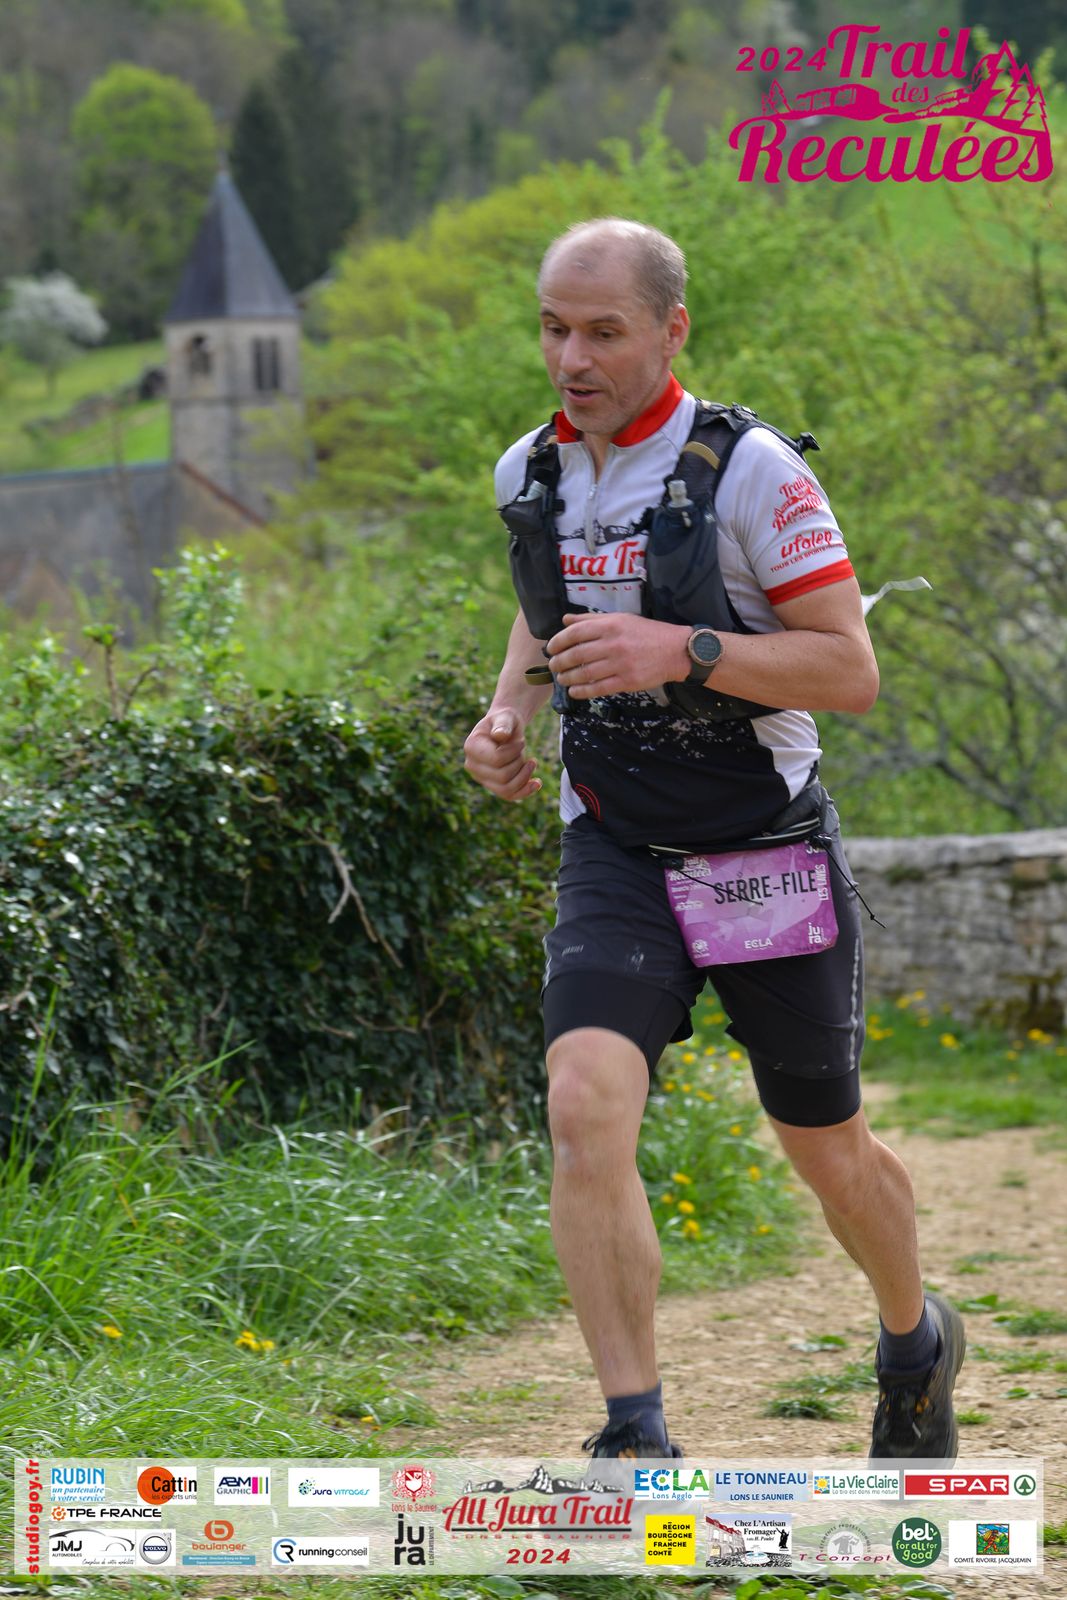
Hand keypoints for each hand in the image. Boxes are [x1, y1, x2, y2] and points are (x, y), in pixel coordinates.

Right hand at [463, 707, 541, 800]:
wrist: (506, 730)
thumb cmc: (505, 721)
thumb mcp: (506, 717)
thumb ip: (503, 724)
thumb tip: (500, 735)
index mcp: (471, 747)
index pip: (497, 760)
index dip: (514, 752)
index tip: (522, 742)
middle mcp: (472, 765)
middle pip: (502, 776)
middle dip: (519, 763)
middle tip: (523, 750)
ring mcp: (481, 778)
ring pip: (506, 789)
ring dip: (524, 776)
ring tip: (533, 762)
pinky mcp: (493, 786)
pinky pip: (509, 796)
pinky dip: (525, 791)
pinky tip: (537, 782)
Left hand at [547, 612, 689, 698]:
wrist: (675, 651)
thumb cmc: (646, 633)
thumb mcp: (620, 619)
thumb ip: (591, 620)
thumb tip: (565, 620)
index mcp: (610, 625)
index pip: (575, 633)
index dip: (558, 641)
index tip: (551, 648)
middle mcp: (614, 644)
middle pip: (577, 654)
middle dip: (559, 662)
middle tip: (553, 666)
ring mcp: (620, 664)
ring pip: (585, 673)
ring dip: (568, 678)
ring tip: (562, 678)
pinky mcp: (627, 681)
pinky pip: (598, 688)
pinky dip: (582, 691)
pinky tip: (574, 691)